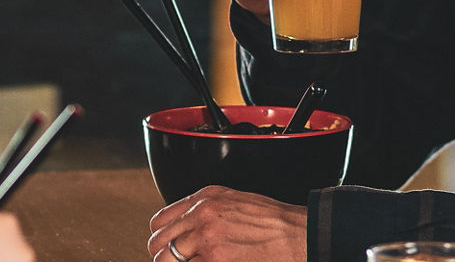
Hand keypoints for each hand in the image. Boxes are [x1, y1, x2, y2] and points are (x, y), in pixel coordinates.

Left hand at [146, 185, 304, 260]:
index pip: (160, 221)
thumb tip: (186, 226)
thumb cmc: (273, 221)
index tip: (167, 246)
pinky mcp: (214, 260)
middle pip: (158, 243)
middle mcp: (201, 215)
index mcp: (204, 198)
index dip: (161, 238)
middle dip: (163, 256)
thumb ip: (206, 210)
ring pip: (166, 260)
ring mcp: (206, 239)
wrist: (297, 234)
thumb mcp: (234, 200)